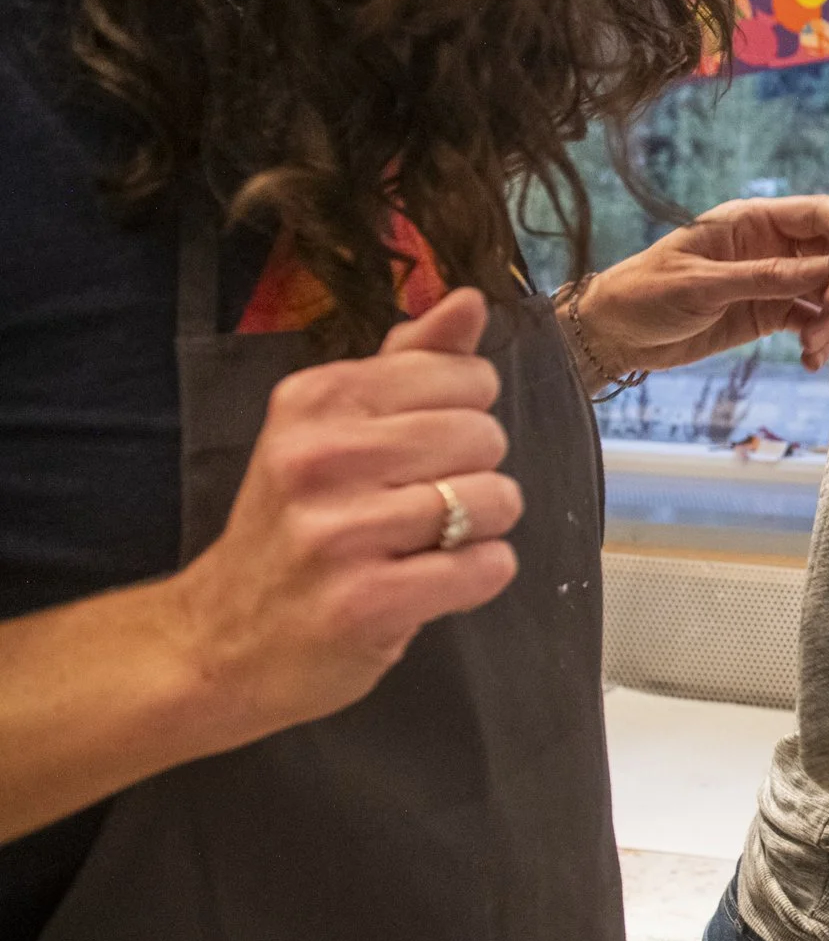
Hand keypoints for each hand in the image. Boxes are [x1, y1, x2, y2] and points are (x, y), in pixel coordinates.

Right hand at [168, 289, 523, 748]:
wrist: (221, 640)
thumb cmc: (297, 525)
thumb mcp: (332, 429)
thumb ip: (408, 364)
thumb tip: (471, 300)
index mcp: (316, 399)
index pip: (463, 376)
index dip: (466, 415)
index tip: (421, 449)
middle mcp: (321, 455)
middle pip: (485, 436)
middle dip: (474, 473)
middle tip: (420, 504)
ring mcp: (339, 531)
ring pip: (494, 500)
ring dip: (481, 528)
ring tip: (427, 544)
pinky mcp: (366, 601)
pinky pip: (486, 566)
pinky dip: (479, 576)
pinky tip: (432, 582)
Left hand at [573, 195, 828, 376]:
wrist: (614, 333)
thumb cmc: (645, 293)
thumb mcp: (703, 285)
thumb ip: (766, 277)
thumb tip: (827, 270)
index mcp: (751, 221)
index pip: (818, 215)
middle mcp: (768, 247)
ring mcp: (770, 282)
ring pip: (826, 293)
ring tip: (813, 349)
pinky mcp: (767, 315)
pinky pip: (809, 322)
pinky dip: (817, 341)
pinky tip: (809, 360)